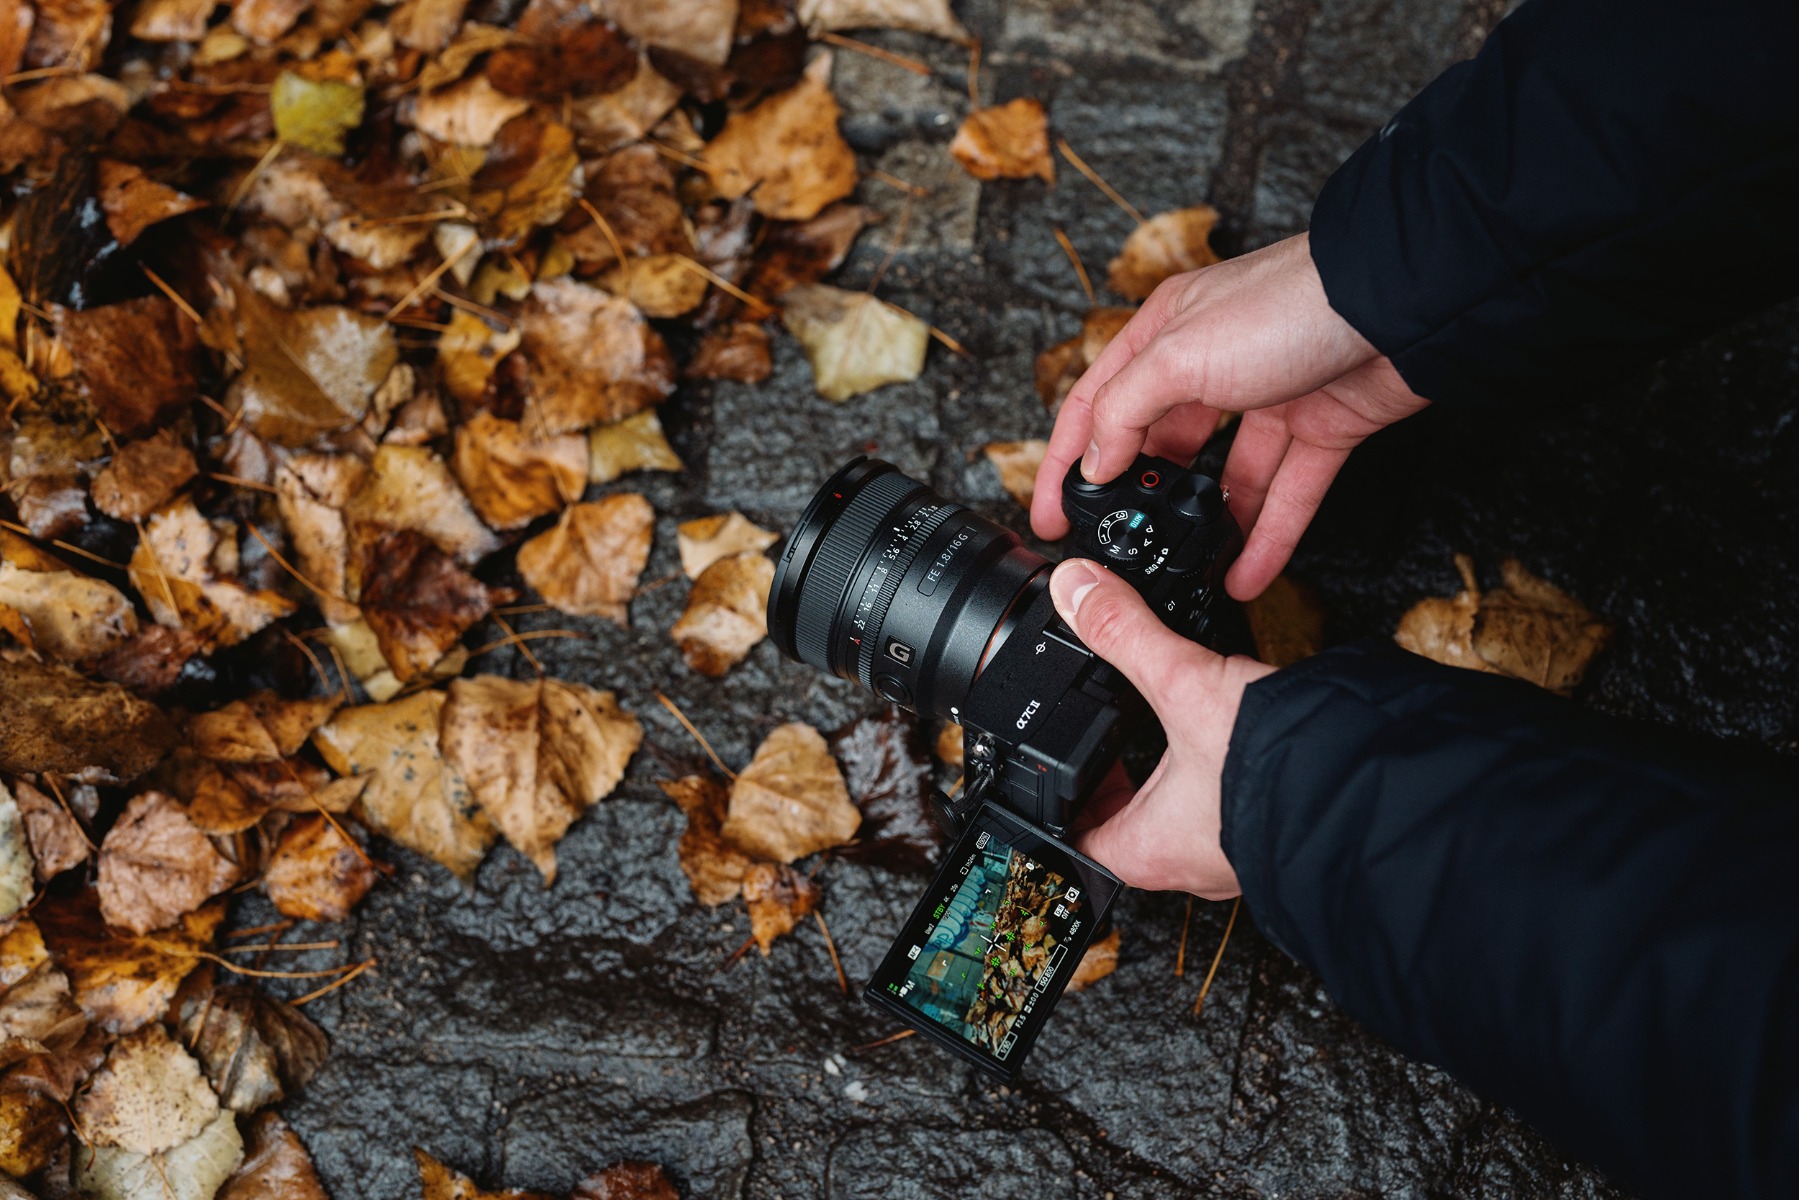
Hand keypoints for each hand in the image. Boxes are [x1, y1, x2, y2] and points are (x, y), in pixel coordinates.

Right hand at [1031, 232, 1429, 600]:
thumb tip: (1096, 461)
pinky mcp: (1320, 427)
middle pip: (1159, 442)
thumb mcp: (1179, 356)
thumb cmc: (1290, 303)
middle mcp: (1214, 362)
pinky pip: (1284, 495)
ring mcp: (1268, 397)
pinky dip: (1265, 538)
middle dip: (1138, 498)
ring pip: (1224, 477)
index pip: (1096, 404)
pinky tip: (1245, 573)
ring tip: (1184, 568)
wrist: (1402, 303)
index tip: (1052, 513)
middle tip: (1120, 545)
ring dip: (1206, 527)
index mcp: (1165, 333)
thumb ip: (1125, 410)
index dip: (1067, 461)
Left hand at [1050, 558, 1274, 898]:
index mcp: (1147, 850)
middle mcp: (1191, 866)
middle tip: (1116, 735)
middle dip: (1122, 778)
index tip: (1058, 767)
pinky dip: (1228, 776)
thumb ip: (1128, 633)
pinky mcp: (1277, 835)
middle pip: (1129, 828)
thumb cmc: (1281, 770)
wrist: (1382, 792)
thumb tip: (1079, 591)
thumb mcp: (1187, 684)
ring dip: (1178, 776)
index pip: (1075, 840)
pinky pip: (1236, 810)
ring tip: (1176, 728)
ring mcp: (1237, 857)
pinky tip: (1241, 740)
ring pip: (1187, 820)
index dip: (1060, 802)